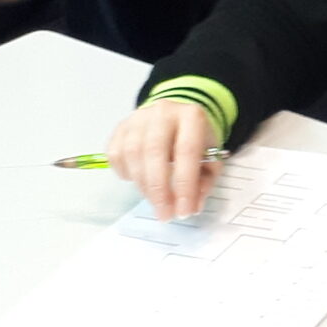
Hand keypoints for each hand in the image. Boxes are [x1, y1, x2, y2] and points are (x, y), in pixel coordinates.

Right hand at [105, 100, 220, 221]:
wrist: (176, 117)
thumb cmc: (195, 141)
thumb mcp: (211, 159)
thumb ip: (204, 182)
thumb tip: (192, 206)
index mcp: (192, 116)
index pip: (187, 151)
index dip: (185, 185)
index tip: (184, 211)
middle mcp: (163, 112)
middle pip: (155, 152)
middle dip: (159, 190)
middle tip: (164, 214)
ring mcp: (138, 118)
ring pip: (132, 154)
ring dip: (143, 186)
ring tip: (155, 201)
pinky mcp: (121, 127)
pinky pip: (116, 154)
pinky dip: (125, 174)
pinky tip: (139, 181)